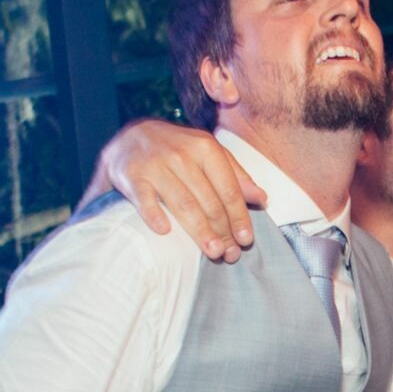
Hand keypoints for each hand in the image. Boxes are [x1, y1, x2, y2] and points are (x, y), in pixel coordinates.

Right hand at [96, 119, 266, 261]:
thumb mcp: (209, 153)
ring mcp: (156, 165)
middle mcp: (181, 155)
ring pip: (183, 203)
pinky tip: (165, 232)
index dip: (239, 216)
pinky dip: (154, 215)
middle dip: (222, 229)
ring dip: (200, 230)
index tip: (246, 240)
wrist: (130, 137)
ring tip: (213, 251)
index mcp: (205, 147)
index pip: (228, 188)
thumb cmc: (178, 149)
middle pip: (207, 199)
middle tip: (230, 254)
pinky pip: (145, 199)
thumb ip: (235, 174)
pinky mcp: (133, 176)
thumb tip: (262, 198)